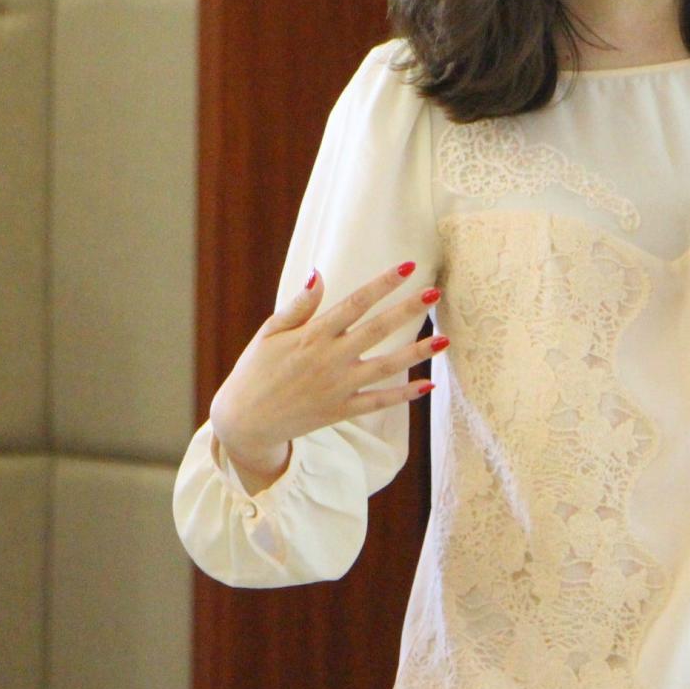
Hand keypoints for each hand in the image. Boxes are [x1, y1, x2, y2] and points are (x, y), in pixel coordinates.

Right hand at [209, 262, 445, 486]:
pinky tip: (428, 385)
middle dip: (407, 310)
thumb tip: (319, 273)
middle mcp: (329, 359)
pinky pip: (378, 402)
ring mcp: (338, 387)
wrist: (244, 421)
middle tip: (435, 293)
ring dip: (417, 352)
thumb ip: (299, 305)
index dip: (382, 283)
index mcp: (312, 335)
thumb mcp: (270, 333)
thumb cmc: (255, 370)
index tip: (407, 267)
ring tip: (445, 339)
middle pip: (377, 329)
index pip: (355, 302)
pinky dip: (404, 395)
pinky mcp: (341, 410)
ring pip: (386, 367)